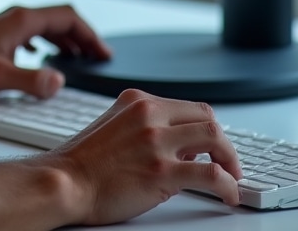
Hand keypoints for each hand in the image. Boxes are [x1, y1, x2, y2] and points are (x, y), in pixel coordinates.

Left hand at [0, 4, 111, 99]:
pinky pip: (32, 34)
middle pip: (60, 20)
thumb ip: (31, 80)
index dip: (90, 34)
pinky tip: (46, 59)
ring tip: (80, 59)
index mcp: (20, 20)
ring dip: (66, 40)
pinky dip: (48, 44)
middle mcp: (15, 18)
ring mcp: (6, 26)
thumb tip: (59, 82)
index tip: (104, 53)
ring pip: (46, 27)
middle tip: (99, 58)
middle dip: (82, 37)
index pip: (67, 17)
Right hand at [0, 88, 241, 230]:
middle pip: (207, 117)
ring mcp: (156, 141)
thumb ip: (146, 127)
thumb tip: (179, 145)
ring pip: (214, 139)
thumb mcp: (115, 127)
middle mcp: (149, 114)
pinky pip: (211, 174)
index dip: (208, 128)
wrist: (65, 181)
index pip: (188, 106)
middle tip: (229, 163)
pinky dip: (228, 185)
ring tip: (233, 178)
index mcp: (137, 101)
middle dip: (225, 143)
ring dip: (231, 161)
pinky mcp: (162, 171)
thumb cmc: (84, 163)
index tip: (214, 146)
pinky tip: (229, 195)